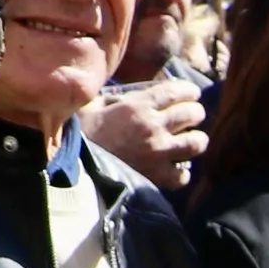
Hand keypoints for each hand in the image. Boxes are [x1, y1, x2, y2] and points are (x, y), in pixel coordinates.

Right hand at [85, 80, 208, 191]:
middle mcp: (153, 126)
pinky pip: (183, 174)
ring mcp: (158, 152)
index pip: (177, 91)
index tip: (192, 93)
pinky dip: (182, 172)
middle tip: (193, 115)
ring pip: (196, 142)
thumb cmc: (80, 133)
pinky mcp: (157, 176)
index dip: (189, 91)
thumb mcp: (94, 105)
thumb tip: (130, 95)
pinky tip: (175, 168)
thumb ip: (116, 98)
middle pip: (193, 114)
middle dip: (196, 113)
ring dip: (196, 140)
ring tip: (192, 140)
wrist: (72, 166)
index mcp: (137, 106)